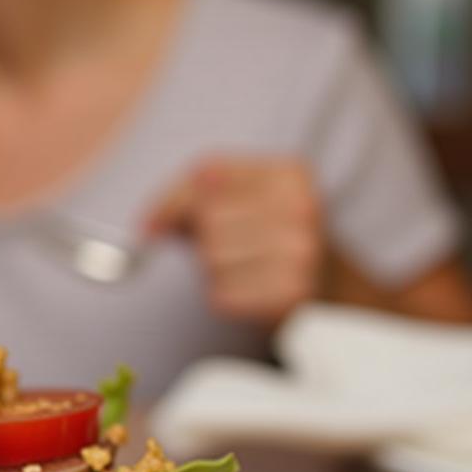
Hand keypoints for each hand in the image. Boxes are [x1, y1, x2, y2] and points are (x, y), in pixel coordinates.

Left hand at [145, 157, 324, 323]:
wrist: (326, 284)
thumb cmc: (262, 235)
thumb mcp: (233, 199)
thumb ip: (183, 197)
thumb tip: (145, 227)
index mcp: (288, 173)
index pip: (202, 175)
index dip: (173, 204)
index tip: (164, 224)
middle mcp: (303, 208)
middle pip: (208, 219)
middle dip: (204, 239)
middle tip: (233, 247)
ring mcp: (302, 252)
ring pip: (212, 259)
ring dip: (214, 270)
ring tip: (245, 267)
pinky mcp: (293, 295)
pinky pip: (222, 295)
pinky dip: (224, 297)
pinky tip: (252, 290)